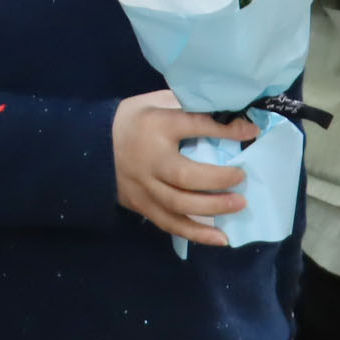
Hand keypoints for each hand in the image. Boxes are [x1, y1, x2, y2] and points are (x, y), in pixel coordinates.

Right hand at [113, 88, 251, 246]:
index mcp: (155, 125)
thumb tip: (228, 112)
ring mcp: (143, 187)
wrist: (88, 144)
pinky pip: (169, 223)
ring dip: (211, 209)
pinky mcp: (141, 205)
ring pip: (177, 205)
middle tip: (242, 178)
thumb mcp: (154, 101)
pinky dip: (195, 233)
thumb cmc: (131, 120)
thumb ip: (186, 106)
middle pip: (184, 176)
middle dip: (217, 180)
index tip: (250, 130)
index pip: (193, 126)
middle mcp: (149, 160)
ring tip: (238, 205)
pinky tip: (220, 238)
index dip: (224, 130)